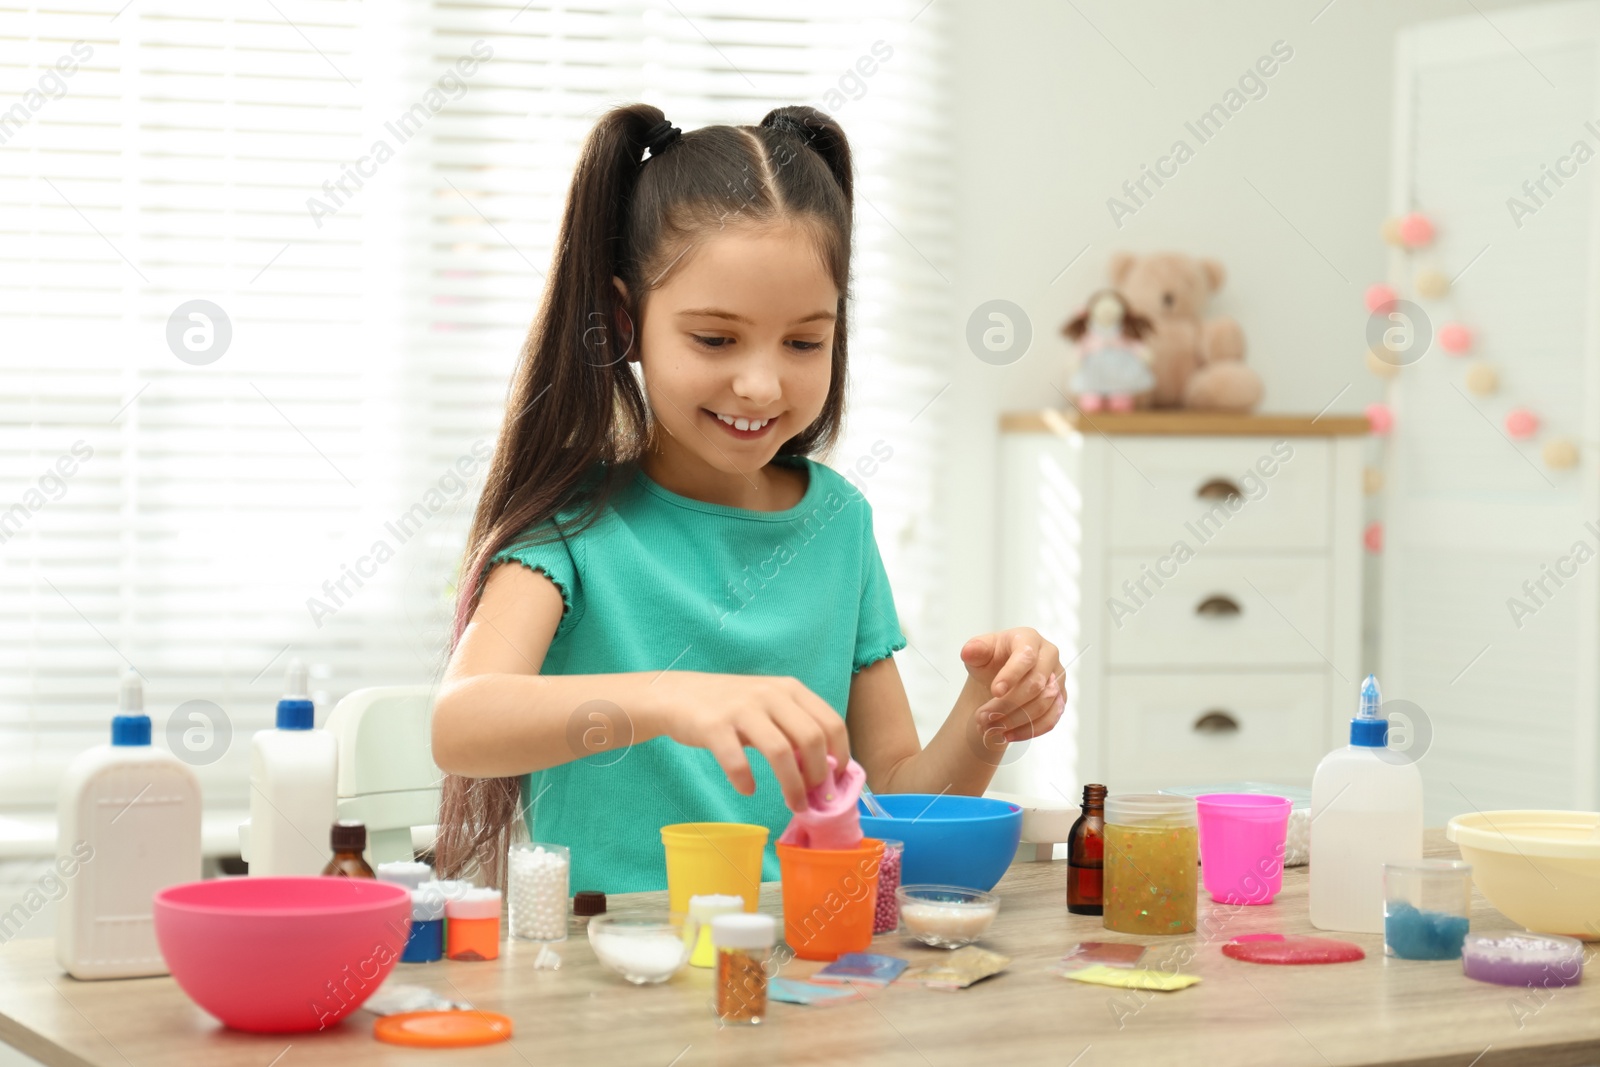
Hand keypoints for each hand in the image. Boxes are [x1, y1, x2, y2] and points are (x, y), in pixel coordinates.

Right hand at [646, 672, 849, 811]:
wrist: (676, 694)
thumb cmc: (729, 705)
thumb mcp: (768, 704)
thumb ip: (794, 726)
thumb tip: (824, 766)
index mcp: (789, 689)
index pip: (831, 722)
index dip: (841, 754)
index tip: (836, 778)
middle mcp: (769, 694)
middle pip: (812, 739)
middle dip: (818, 775)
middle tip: (813, 796)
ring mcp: (741, 709)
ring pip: (781, 752)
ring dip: (793, 786)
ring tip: (794, 804)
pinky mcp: (713, 726)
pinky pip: (737, 762)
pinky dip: (746, 782)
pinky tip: (747, 789)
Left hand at [960, 627, 1066, 744]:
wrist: (1003, 674)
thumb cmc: (992, 659)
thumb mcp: (980, 652)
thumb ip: (974, 649)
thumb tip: (968, 651)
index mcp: (1029, 638)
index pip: (1026, 656)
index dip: (1012, 675)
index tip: (994, 691)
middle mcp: (1049, 656)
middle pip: (1036, 684)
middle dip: (1008, 704)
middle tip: (983, 717)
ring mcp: (1058, 678)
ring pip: (1044, 704)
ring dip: (1016, 720)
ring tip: (992, 727)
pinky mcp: (1060, 699)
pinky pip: (1051, 719)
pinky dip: (1029, 730)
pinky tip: (1008, 735)